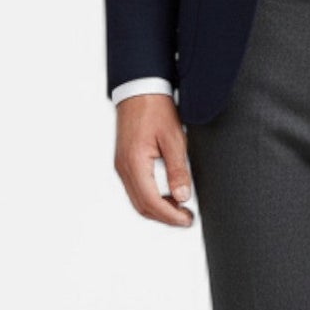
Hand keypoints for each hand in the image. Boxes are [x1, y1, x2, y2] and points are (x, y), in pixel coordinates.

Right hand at [114, 94, 194, 226]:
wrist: (140, 89)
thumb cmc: (156, 109)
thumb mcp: (174, 139)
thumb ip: (178, 170)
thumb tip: (182, 196)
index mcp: (135, 163)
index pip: (151, 202)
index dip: (170, 216)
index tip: (187, 219)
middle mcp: (124, 168)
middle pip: (142, 206)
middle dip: (165, 217)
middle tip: (186, 218)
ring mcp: (122, 165)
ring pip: (138, 199)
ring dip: (158, 208)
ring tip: (180, 208)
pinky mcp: (125, 162)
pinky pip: (136, 188)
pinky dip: (151, 197)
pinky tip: (167, 195)